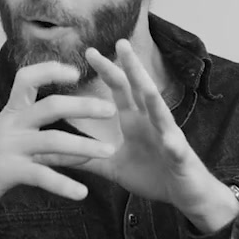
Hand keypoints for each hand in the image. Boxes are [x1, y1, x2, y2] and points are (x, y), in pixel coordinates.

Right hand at [0, 61, 117, 217]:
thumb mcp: (12, 145)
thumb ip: (46, 144)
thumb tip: (82, 149)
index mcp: (10, 113)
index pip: (28, 78)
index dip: (51, 70)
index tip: (76, 71)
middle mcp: (10, 125)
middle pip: (51, 106)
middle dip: (84, 106)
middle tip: (111, 110)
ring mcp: (9, 147)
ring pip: (52, 140)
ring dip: (84, 146)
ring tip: (109, 152)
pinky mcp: (7, 171)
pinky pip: (41, 176)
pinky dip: (63, 185)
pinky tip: (82, 194)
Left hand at [75, 40, 238, 231]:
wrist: (184, 195)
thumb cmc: (152, 174)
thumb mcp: (113, 167)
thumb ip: (86, 158)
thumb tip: (53, 155)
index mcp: (135, 121)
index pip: (120, 90)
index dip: (108, 71)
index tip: (89, 52)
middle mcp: (152, 123)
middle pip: (141, 90)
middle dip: (132, 67)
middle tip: (120, 43)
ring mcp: (169, 137)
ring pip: (162, 113)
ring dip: (154, 98)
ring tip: (145, 84)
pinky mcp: (181, 157)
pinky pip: (176, 150)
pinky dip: (173, 145)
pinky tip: (170, 141)